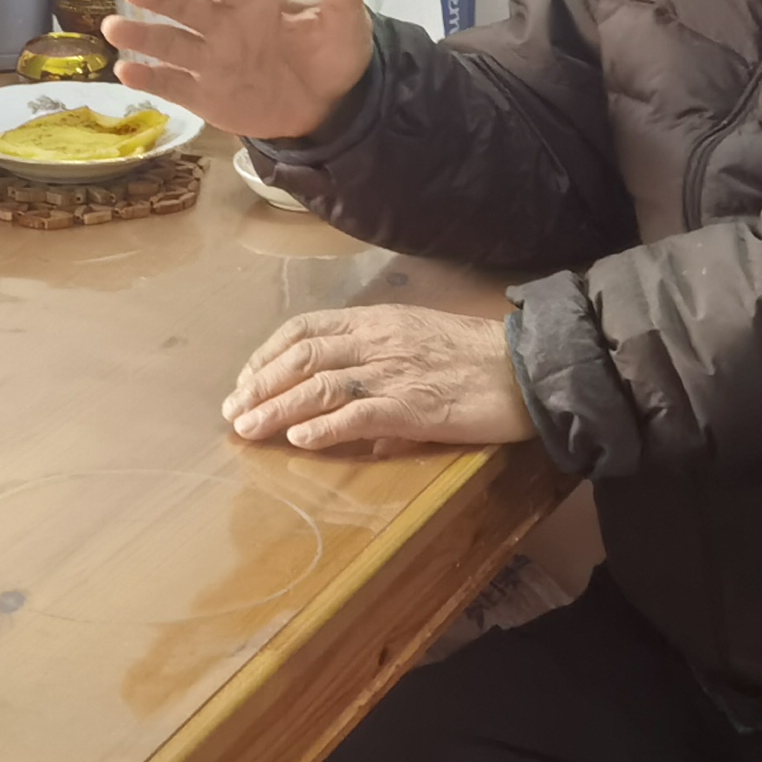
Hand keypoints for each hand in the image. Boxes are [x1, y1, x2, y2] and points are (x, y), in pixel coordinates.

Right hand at [107, 0, 372, 143]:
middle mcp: (223, 24)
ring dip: (141, 34)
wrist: (327, 106)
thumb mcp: (347, 29)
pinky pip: (171, 84)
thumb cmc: (331, 55)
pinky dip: (148, 78)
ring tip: (113, 26)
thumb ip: (342, 0)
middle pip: (187, 5)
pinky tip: (124, 70)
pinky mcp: (203, 94)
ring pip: (170, 43)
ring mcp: (210, 59)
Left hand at [225, 304, 531, 454]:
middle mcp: (378, 341)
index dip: (268, 355)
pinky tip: (299, 440)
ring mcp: (394, 372)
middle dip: (260, 384)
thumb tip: (357, 429)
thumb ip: (384, 376)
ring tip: (247, 429)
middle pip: (302, 357)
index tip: (245, 380)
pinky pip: (359, 414)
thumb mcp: (422, 349)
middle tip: (232, 412)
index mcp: (378, 321)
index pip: (306, 329)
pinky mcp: (414, 406)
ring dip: (276, 408)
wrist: (529, 368)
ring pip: (319, 385)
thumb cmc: (479, 360)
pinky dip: (324, 426)